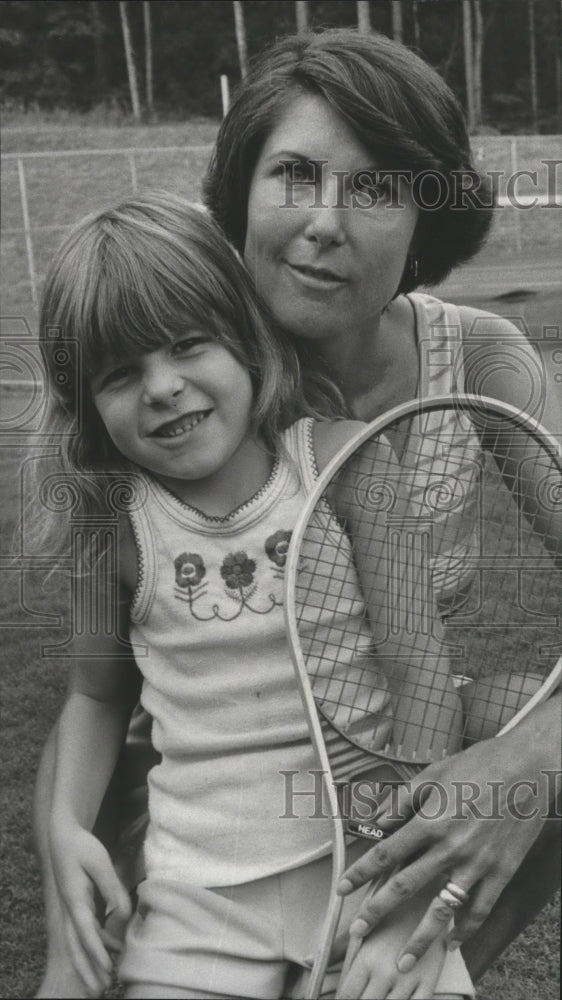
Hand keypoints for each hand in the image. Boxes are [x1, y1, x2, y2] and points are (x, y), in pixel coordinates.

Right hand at [50, 823, 130, 995]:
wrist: (62, 836)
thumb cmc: (82, 846)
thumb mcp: (100, 862)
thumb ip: (112, 888)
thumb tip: (124, 913)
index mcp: (74, 899)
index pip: (86, 932)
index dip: (97, 952)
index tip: (107, 969)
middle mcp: (70, 910)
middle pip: (77, 946)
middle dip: (87, 969)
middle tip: (100, 990)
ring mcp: (71, 910)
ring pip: (78, 943)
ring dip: (90, 962)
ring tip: (104, 981)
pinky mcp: (76, 907)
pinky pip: (84, 932)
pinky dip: (95, 945)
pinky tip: (112, 951)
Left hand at [336, 888, 447, 999]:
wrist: (430, 892)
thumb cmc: (392, 909)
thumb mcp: (366, 923)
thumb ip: (337, 947)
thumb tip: (309, 961)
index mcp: (366, 958)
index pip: (347, 996)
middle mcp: (386, 972)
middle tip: (359, 998)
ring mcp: (410, 980)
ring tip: (376, 998)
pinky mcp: (430, 982)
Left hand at [337, 702, 558, 968]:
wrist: (528, 768)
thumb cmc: (477, 766)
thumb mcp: (433, 775)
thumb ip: (401, 801)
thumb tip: (375, 822)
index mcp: (430, 820)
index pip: (386, 853)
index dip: (360, 872)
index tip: (342, 888)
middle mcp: (450, 847)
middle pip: (405, 886)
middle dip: (378, 911)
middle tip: (358, 930)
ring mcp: (477, 863)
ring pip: (442, 909)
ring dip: (420, 938)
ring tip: (403, 960)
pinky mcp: (501, 872)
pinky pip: (480, 909)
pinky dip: (465, 930)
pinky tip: (452, 943)